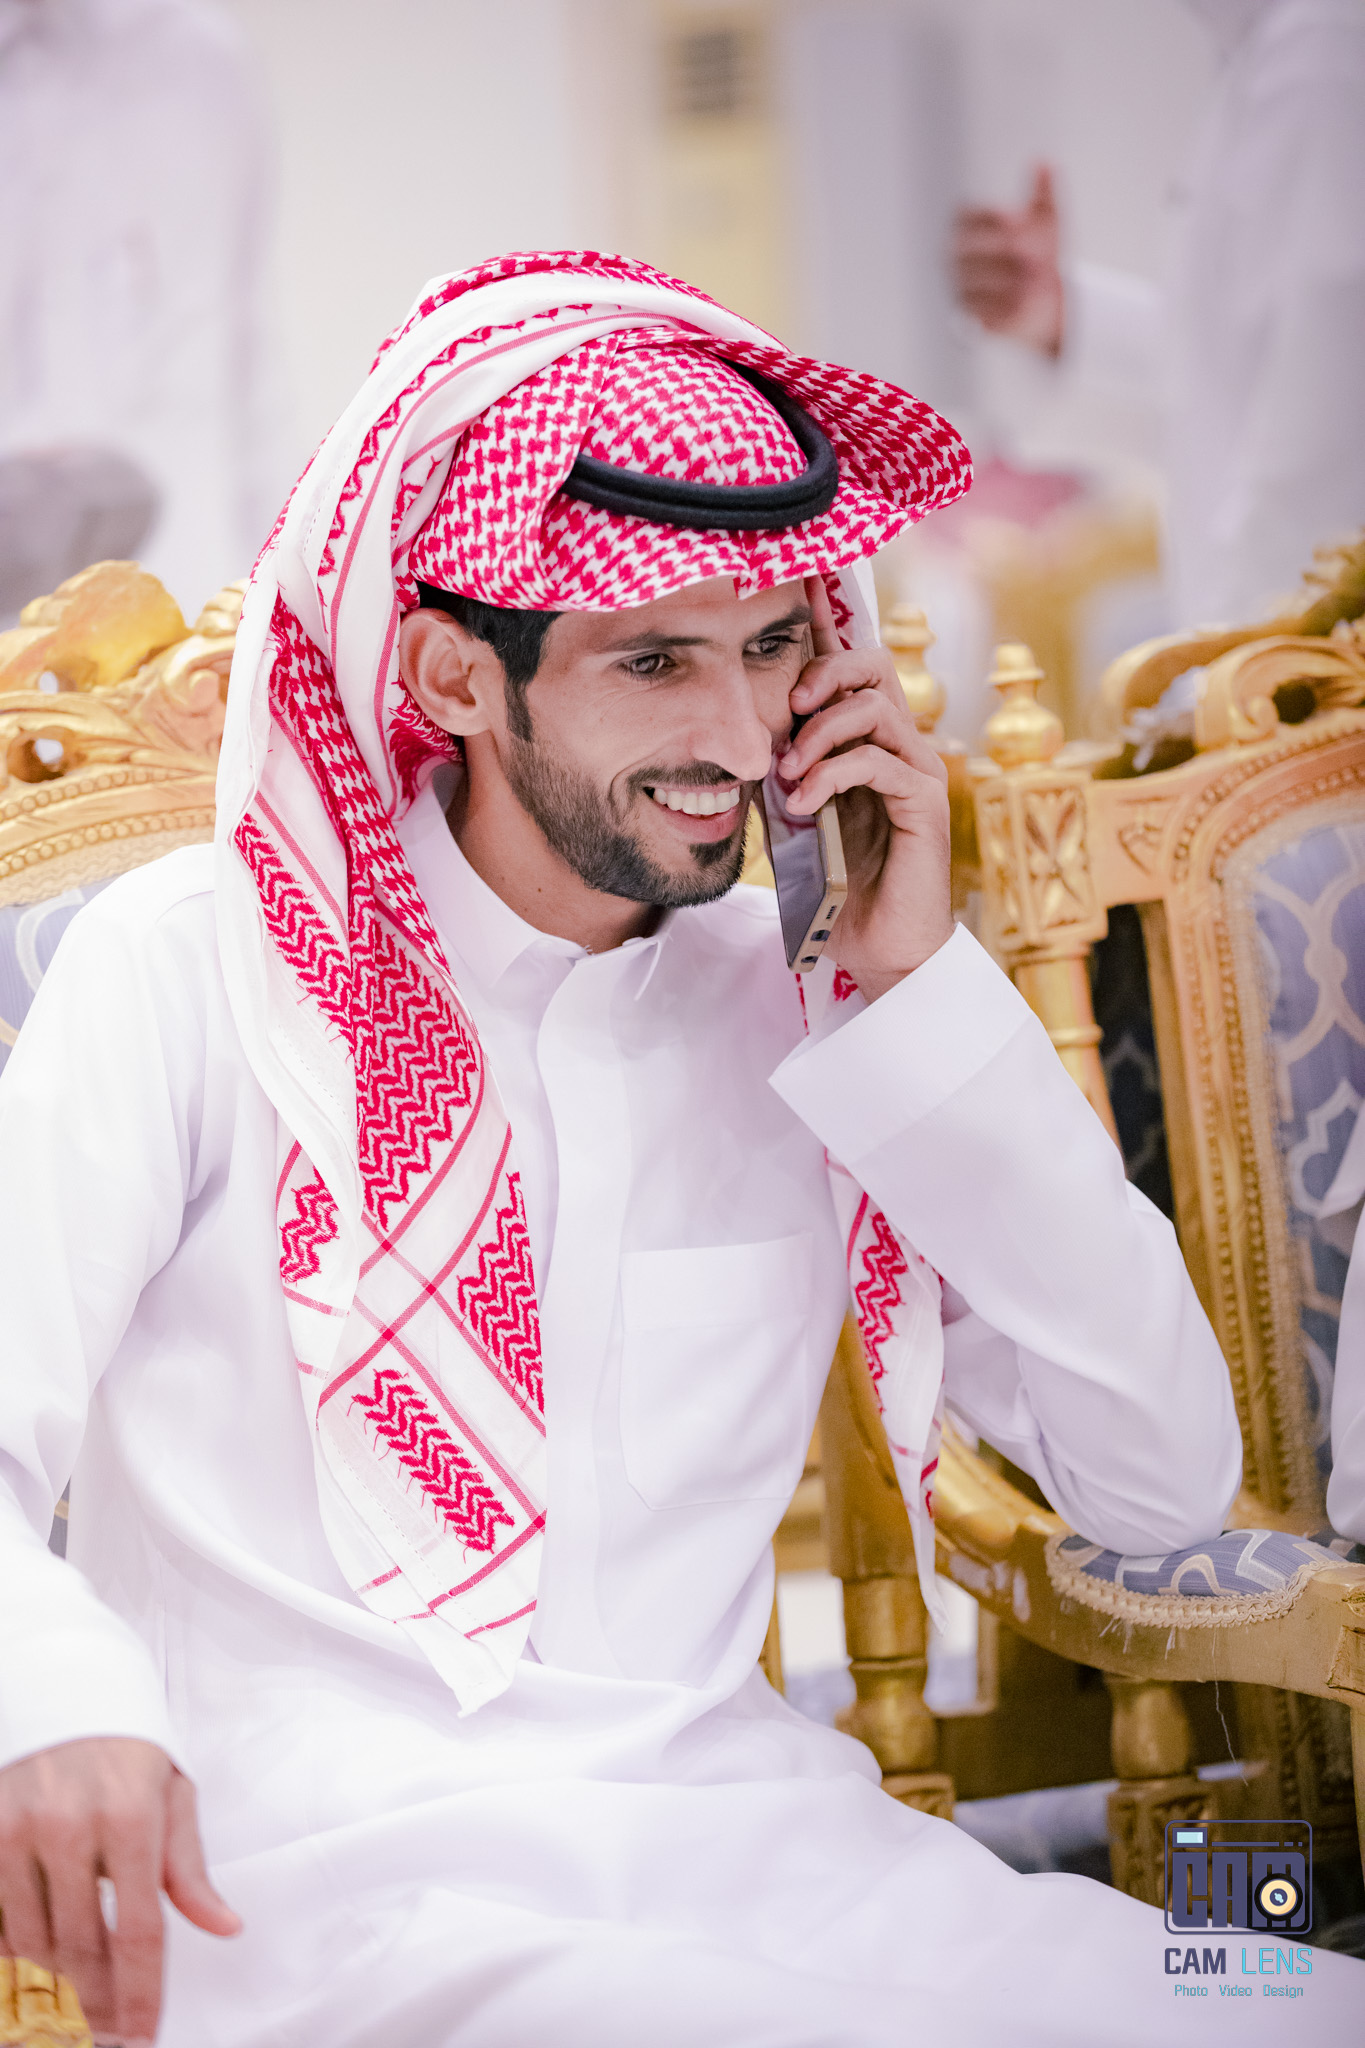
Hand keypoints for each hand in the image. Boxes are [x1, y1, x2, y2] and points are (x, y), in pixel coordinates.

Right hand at [0, 1737, 239, 2044]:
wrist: (60, 1688)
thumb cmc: (126, 1749)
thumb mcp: (170, 1794)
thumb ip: (189, 1868)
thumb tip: (225, 1926)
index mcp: (132, 1816)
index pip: (139, 1932)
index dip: (140, 1996)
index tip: (142, 2037)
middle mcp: (71, 1826)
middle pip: (81, 1951)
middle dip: (93, 2009)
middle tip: (103, 2040)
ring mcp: (18, 1830)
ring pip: (29, 1947)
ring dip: (47, 1997)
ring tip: (66, 2025)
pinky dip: (11, 1961)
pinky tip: (28, 1983)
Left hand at [779, 577, 952, 1002]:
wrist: (878, 949)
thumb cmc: (838, 891)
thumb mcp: (789, 826)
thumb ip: (773, 781)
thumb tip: (736, 747)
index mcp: (868, 743)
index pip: (851, 670)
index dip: (827, 627)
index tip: (800, 594)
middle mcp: (899, 747)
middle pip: (874, 665)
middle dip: (824, 671)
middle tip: (788, 706)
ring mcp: (917, 771)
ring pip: (875, 709)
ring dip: (820, 732)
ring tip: (788, 771)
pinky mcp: (925, 803)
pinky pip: (880, 762)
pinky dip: (833, 774)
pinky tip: (805, 804)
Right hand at [953, 164, 1063, 355]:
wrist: (1040, 299)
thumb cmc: (1037, 253)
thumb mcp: (1046, 220)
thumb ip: (1043, 193)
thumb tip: (1044, 162)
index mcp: (967, 225)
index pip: (967, 216)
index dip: (990, 217)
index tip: (1017, 219)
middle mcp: (955, 254)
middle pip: (969, 249)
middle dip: (1004, 251)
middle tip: (1035, 255)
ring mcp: (957, 284)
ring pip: (973, 281)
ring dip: (1006, 281)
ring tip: (1036, 281)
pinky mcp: (964, 314)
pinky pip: (978, 310)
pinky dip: (1002, 307)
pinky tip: (1024, 302)